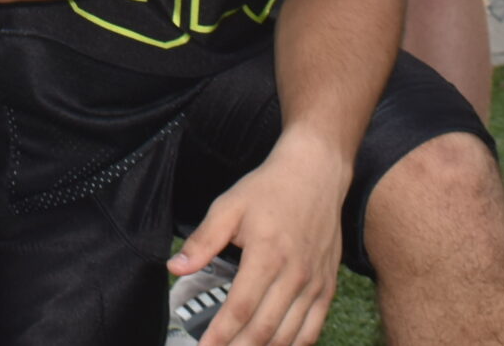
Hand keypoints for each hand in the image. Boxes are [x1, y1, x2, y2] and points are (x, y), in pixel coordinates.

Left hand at [169, 133, 351, 344]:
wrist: (316, 173)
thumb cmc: (269, 189)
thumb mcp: (229, 206)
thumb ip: (204, 240)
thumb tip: (176, 268)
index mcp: (267, 255)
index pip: (240, 308)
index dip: (220, 335)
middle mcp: (295, 275)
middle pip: (264, 329)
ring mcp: (314, 283)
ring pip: (289, 335)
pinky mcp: (327, 286)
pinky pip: (313, 329)